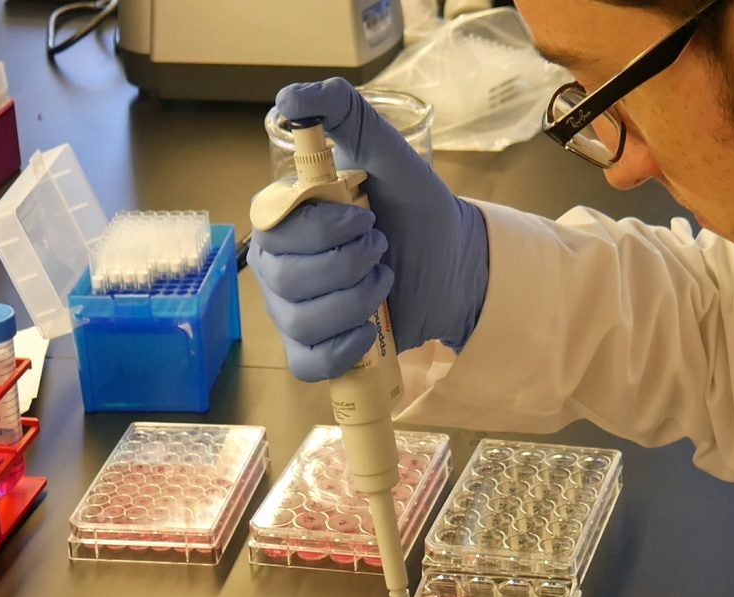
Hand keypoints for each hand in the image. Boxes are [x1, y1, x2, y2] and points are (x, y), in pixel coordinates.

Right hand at [248, 78, 488, 381]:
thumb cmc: (419, 211)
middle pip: (287, 278)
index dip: (326, 230)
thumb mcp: (393, 155)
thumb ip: (348, 115)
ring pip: (302, 320)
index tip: (367, 219)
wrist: (457, 266)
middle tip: (382, 250)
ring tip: (384, 283)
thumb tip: (289, 97)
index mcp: (287, 218)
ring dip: (358, 302)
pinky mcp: (315, 351)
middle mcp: (279, 265)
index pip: (277, 229)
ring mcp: (293, 311)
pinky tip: (370, 331)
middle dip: (351, 265)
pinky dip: (345, 350)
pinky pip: (309, 363)